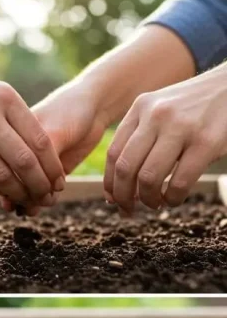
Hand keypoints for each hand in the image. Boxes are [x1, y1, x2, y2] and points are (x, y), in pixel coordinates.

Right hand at [0, 48, 63, 207]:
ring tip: (29, 199)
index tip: (59, 180)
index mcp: (3, 96)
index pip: (38, 140)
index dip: (52, 166)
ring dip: (18, 192)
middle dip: (39, 185)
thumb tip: (38, 154)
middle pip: (23, 161)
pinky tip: (4, 191)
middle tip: (48, 196)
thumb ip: (14, 118)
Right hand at [0, 82, 109, 212]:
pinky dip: (39, 199)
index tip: (12, 198)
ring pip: (25, 185)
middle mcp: (18, 149)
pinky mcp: (50, 169)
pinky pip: (40, 188)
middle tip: (25, 206)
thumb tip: (29, 187)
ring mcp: (34, 160)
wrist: (93, 105)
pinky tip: (39, 206)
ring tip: (32, 209)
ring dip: (27, 200)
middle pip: (12, 178)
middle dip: (17, 195)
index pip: (5, 166)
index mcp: (11, 136)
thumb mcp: (52, 132)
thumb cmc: (68, 110)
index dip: (7, 183)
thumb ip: (42, 157)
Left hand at [106, 72, 226, 215]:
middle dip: (123, 196)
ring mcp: (181, 127)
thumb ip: (140, 137)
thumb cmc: (195, 107)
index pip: (114, 153)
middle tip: (129, 210)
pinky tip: (173, 199)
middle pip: (126, 167)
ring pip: (148, 177)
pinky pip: (179, 181)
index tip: (112, 199)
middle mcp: (156, 115)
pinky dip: (172, 198)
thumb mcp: (161, 110)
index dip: (110, 183)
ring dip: (148, 199)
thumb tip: (116, 185)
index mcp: (140, 107)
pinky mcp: (206, 141)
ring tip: (155, 204)